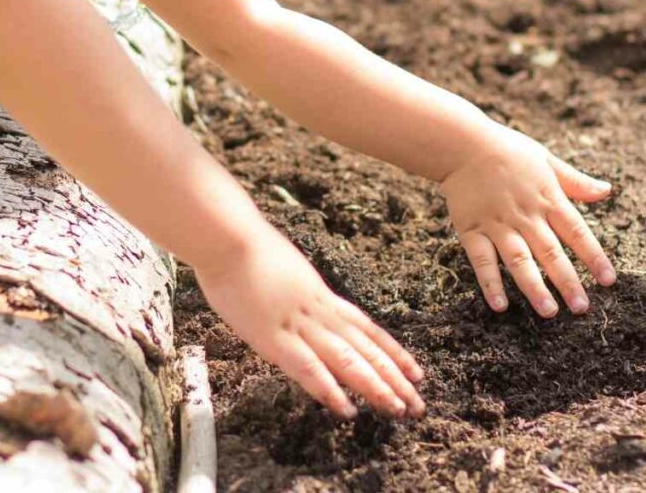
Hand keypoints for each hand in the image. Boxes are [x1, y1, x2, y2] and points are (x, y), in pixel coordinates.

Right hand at [193, 236, 424, 419]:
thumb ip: (295, 288)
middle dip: (394, 377)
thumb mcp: (281, 268)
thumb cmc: (242, 247)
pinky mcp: (273, 336)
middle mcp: (318, 310)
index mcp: (319, 294)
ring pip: (347, 359)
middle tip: (419, 404)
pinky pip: (307, 367)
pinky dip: (329, 389)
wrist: (226, 235)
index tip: (415, 372)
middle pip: (365, 348)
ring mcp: (298, 323)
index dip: (392, 351)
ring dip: (375, 386)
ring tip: (399, 410)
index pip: (366, 327)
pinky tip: (347, 410)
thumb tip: (298, 297)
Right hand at [441, 122, 615, 316]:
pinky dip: (490, 283)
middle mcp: (525, 215)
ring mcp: (497, 224)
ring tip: (549, 312)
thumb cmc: (506, 150)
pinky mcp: (471, 230)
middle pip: (551, 253)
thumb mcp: (546, 159)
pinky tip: (500, 304)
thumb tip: (606, 192)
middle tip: (582, 308)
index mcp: (547, 198)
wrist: (462, 144)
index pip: (577, 232)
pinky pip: (482, 261)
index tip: (609, 280)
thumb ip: (575, 181)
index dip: (594, 257)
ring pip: (519, 261)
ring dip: (534, 287)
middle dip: (568, 282)